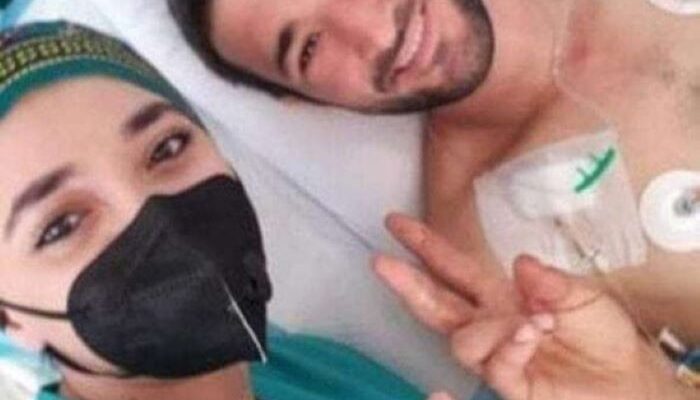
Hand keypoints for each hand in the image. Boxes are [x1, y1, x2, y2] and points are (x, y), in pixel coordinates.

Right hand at [375, 214, 693, 399]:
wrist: (627, 378)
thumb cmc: (601, 332)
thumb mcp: (580, 294)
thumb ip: (549, 280)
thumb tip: (518, 263)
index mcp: (500, 295)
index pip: (454, 269)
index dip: (425, 247)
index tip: (396, 224)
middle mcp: (489, 324)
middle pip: (436, 304)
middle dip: (408, 282)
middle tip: (382, 263)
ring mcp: (495, 355)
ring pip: (462, 340)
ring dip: (490, 328)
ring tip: (531, 324)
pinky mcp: (510, 384)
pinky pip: (495, 368)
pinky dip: (510, 350)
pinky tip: (529, 338)